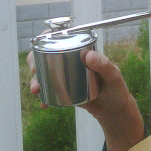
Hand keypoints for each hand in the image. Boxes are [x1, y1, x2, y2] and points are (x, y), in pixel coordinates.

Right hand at [27, 48, 142, 139]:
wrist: (115, 113)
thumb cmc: (117, 90)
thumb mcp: (113, 77)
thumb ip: (104, 65)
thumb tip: (87, 55)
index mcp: (83, 53)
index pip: (64, 39)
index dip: (49, 37)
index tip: (41, 43)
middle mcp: (73, 63)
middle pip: (47, 55)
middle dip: (35, 61)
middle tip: (34, 70)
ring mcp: (67, 78)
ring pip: (45, 74)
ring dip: (36, 80)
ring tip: (36, 90)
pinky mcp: (65, 92)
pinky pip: (50, 92)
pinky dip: (44, 97)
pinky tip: (43, 104)